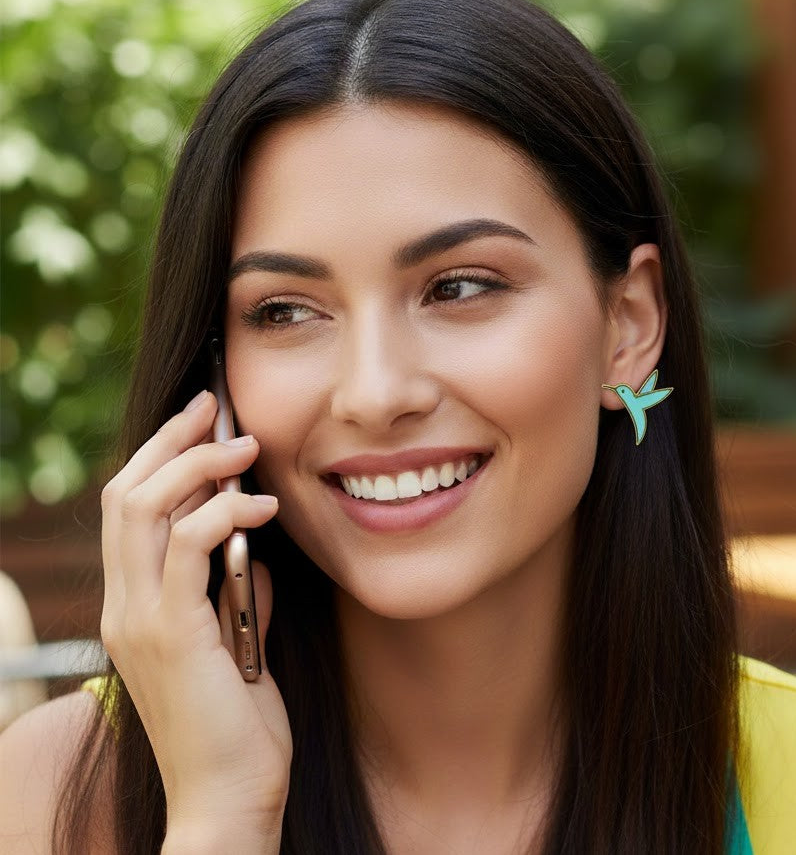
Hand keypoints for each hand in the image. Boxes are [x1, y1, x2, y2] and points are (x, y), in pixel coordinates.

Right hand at [100, 390, 292, 837]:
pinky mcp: (173, 632)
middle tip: (216, 408)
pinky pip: (187, 546)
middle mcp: (123, 606)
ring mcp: (140, 619)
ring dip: (199, 466)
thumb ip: (236, 588)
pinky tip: (264, 508)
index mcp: (133, 605)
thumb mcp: (237, 638)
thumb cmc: (239, 720)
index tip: (202, 422)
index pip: (125, 509)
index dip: (160, 456)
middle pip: (124, 494)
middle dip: (172, 441)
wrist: (229, 796)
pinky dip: (225, 513)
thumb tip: (254, 542)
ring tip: (246, 448)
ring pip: (144, 508)